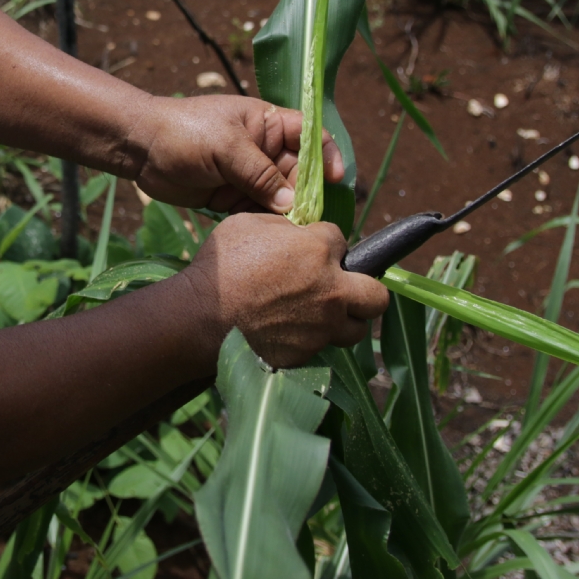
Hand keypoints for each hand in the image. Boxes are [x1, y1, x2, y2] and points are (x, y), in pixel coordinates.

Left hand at [129, 95, 343, 214]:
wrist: (140, 147)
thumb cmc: (184, 132)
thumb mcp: (226, 147)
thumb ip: (260, 174)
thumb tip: (291, 204)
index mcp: (268, 124)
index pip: (310, 136)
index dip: (327, 156)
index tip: (335, 179)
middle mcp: (264, 150)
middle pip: (300, 174)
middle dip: (307, 195)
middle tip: (311, 220)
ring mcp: (249, 175)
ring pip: (281, 198)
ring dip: (288, 215)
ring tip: (294, 234)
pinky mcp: (233, 197)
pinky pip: (259, 212)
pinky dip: (266, 225)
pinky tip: (271, 238)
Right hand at [179, 213, 389, 368]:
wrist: (202, 315)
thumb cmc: (223, 265)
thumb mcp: (250, 224)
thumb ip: (284, 227)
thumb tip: (299, 233)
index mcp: (320, 251)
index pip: (342, 240)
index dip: (325, 244)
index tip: (309, 249)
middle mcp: (332, 291)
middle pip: (376, 296)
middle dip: (364, 289)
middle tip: (340, 288)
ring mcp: (322, 327)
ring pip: (356, 330)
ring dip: (345, 320)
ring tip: (321, 315)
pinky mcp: (307, 354)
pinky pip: (322, 348)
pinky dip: (312, 340)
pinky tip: (290, 332)